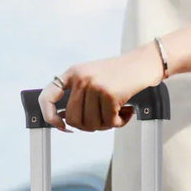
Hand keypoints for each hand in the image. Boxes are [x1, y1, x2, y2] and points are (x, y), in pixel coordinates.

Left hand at [39, 44, 162, 131]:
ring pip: (91, 124)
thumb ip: (78, 96)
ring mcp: (94, 86)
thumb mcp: (92, 78)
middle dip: (88, 126)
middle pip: (73, 119)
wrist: (142, 64)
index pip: (48, 96)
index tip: (60, 125)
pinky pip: (109, 123)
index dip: (49, 115)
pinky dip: (119, 123)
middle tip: (102, 119)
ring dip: (106, 125)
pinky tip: (125, 112)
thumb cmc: (119, 75)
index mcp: (73, 73)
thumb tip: (64, 120)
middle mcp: (81, 78)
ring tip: (116, 113)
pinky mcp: (109, 94)